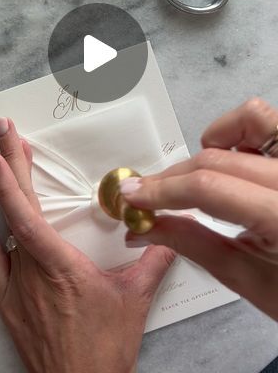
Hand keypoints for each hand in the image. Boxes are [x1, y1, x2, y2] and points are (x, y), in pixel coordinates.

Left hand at [0, 118, 174, 372]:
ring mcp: (16, 286)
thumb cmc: (104, 348)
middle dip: (8, 163)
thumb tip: (168, 233)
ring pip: (1, 228)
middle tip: (2, 131)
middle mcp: (31, 271)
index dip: (13, 178)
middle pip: (14, 207)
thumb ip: (153, 260)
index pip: (28, 214)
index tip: (4, 147)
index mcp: (60, 266)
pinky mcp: (8, 301)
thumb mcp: (134, 300)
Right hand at [123, 98, 277, 320]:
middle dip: (173, 177)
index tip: (134, 196)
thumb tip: (146, 226)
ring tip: (201, 178)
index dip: (162, 189)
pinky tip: (233, 161)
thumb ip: (193, 244)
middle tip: (149, 195)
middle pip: (215, 159)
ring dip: (211, 144)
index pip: (209, 188)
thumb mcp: (249, 279)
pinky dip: (240, 130)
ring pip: (248, 118)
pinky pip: (266, 119)